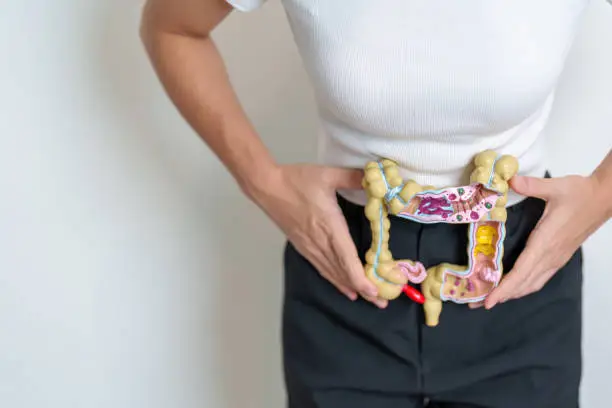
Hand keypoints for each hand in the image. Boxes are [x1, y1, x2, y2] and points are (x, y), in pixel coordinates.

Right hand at [250, 164, 386, 307]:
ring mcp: (310, 247)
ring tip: (367, 300)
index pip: (346, 258)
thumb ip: (352, 177)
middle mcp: (320, 242)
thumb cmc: (297, 180)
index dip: (360, 278)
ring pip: (333, 273)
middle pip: (343, 272)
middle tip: (381, 303)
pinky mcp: (303, 247)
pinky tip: (344, 288)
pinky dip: (335, 280)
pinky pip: (322, 269)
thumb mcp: (327, 174)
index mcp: (329, 226)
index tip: (374, 291)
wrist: (267, 187)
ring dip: (350, 287)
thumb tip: (374, 178)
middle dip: (363, 289)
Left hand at [483, 174, 608, 308]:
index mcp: (545, 242)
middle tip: (476, 304)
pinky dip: (524, 286)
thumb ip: (531, 185)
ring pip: (532, 283)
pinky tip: (514, 287)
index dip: (504, 288)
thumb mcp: (555, 186)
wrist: (604, 198)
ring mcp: (556, 258)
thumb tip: (510, 181)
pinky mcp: (560, 256)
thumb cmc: (580, 193)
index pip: (521, 272)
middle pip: (523, 283)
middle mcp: (551, 255)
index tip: (489, 300)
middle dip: (500, 296)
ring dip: (512, 293)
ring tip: (492, 299)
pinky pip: (540, 277)